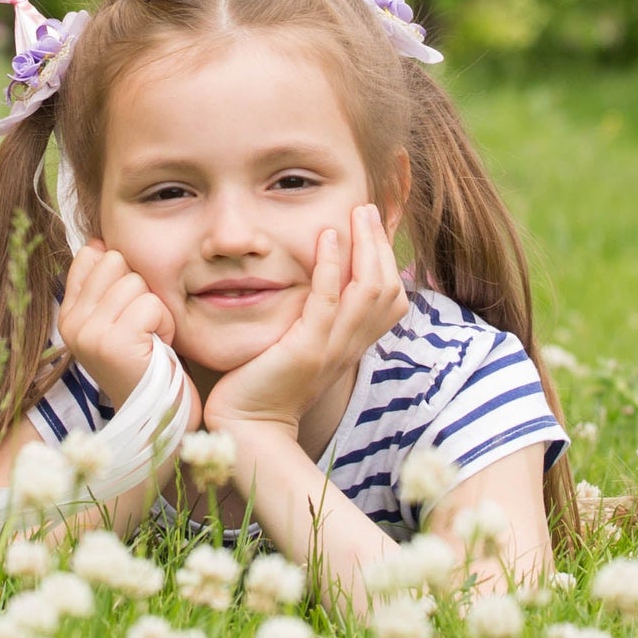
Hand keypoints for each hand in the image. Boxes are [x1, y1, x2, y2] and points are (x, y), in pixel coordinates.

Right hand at [55, 243, 172, 402]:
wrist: (157, 414)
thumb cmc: (144, 361)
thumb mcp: (116, 319)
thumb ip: (103, 284)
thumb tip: (98, 243)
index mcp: (68, 314)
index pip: (91, 255)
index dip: (121, 275)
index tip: (126, 310)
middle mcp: (71, 324)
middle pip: (116, 261)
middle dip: (140, 289)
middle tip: (142, 326)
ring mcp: (89, 334)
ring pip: (135, 282)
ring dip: (155, 309)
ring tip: (149, 339)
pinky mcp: (114, 343)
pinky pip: (150, 304)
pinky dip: (164, 324)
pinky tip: (157, 347)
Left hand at [205, 206, 406, 457]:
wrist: (247, 428)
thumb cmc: (263, 385)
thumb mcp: (298, 347)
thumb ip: (311, 320)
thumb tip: (309, 287)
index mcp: (351, 346)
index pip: (391, 301)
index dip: (388, 261)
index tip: (372, 228)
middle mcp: (349, 347)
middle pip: (388, 289)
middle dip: (381, 244)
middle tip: (367, 208)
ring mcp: (332, 348)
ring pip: (369, 290)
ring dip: (365, 245)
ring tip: (356, 212)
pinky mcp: (306, 349)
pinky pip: (329, 302)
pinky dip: (331, 266)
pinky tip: (326, 237)